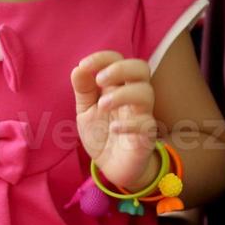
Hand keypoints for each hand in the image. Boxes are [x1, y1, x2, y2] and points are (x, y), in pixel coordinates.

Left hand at [72, 51, 157, 189]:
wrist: (112, 167)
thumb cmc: (102, 134)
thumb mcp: (86, 111)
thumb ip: (83, 90)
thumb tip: (78, 68)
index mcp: (118, 86)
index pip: (118, 59)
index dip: (102, 58)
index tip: (83, 66)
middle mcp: (133, 96)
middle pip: (141, 68)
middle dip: (120, 68)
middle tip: (99, 79)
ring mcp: (142, 115)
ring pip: (146, 93)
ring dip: (122, 94)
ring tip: (102, 105)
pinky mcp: (146, 136)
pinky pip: (146, 124)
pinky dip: (130, 124)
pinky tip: (114, 129)